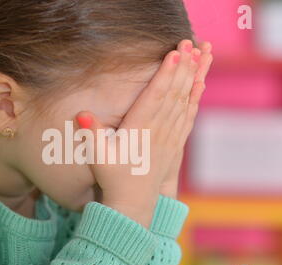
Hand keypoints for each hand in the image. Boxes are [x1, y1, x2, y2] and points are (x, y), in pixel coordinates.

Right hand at [75, 40, 200, 227]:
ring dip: (192, 78)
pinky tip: (200, 85)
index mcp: (140, 131)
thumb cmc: (112, 179)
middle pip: (173, 95)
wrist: (133, 203)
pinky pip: (188, 117)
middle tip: (189, 43)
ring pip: (184, 103)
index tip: (173, 54)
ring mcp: (170, 138)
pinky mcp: (175, 144)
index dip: (165, 75)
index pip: (155, 97)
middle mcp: (159, 132)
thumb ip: (91, 135)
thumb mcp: (97, 158)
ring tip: (201, 56)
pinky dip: (195, 99)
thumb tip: (81, 114)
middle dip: (182, 68)